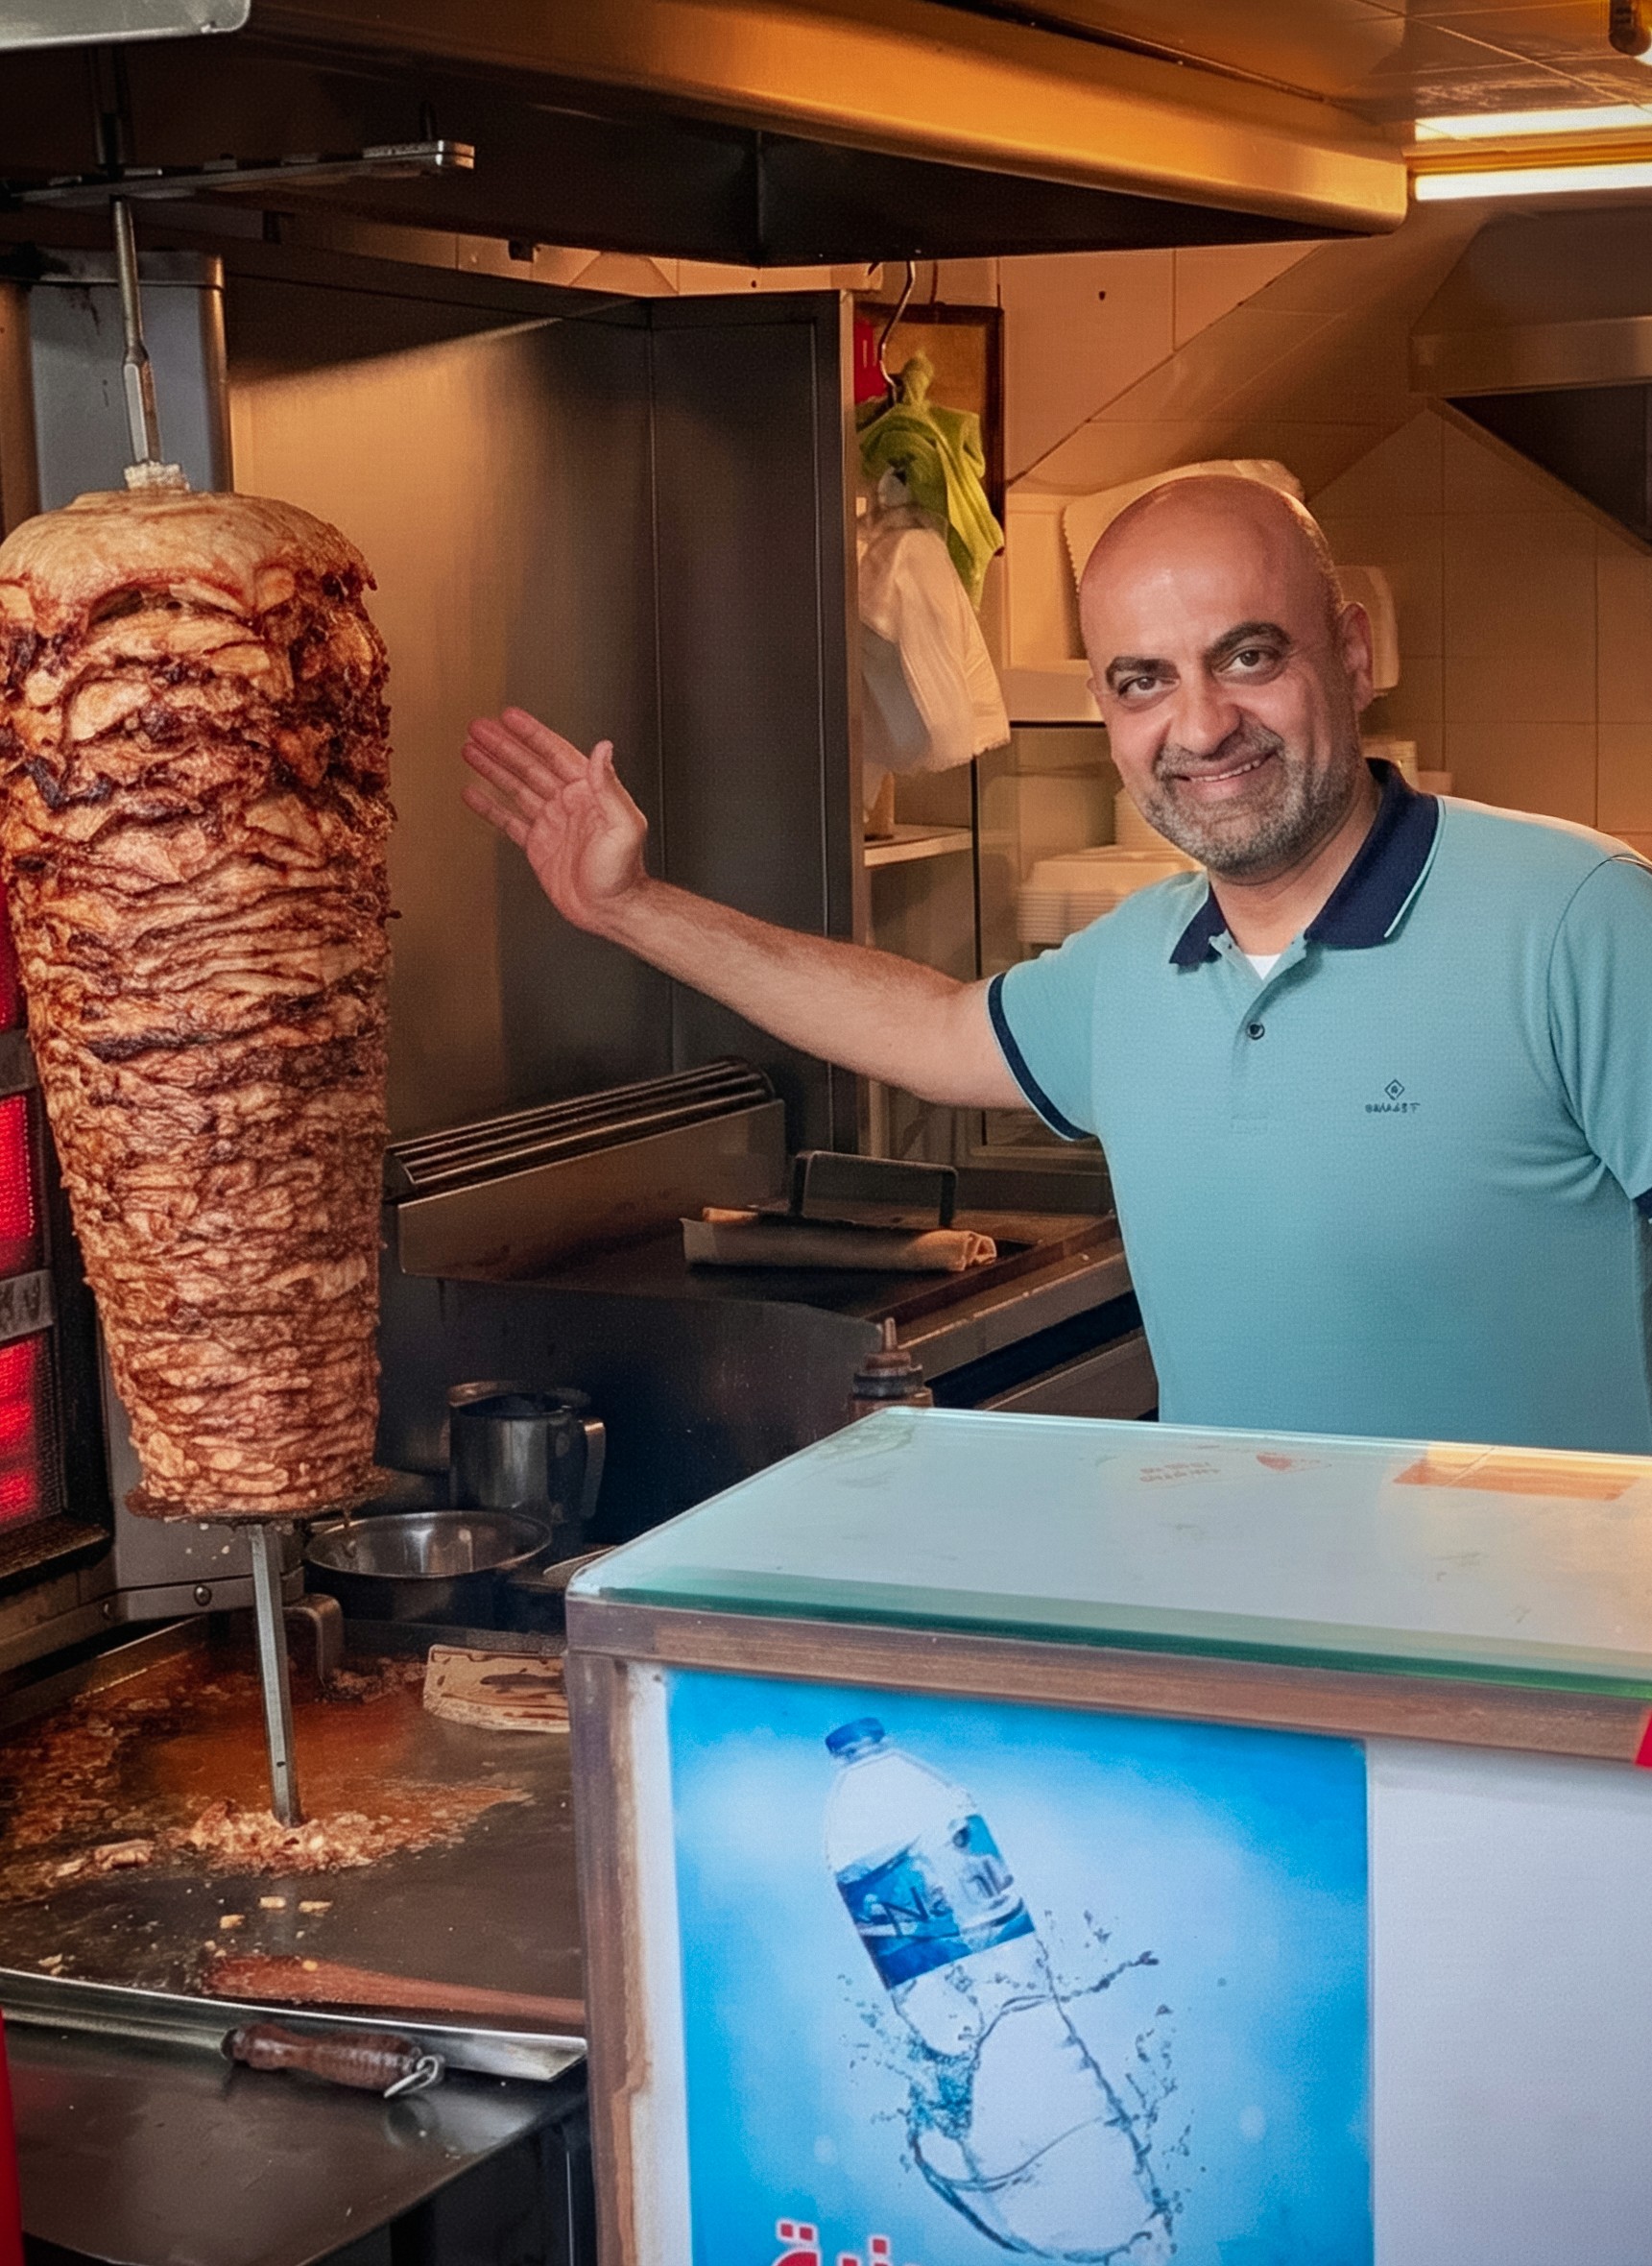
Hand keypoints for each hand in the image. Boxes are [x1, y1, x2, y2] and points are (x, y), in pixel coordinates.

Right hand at [462, 708, 647, 933]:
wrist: (611, 910)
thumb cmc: (624, 873)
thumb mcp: (624, 825)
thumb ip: (610, 786)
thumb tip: (604, 749)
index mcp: (588, 792)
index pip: (555, 753)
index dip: (531, 734)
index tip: (509, 717)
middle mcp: (568, 803)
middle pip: (528, 765)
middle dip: (503, 746)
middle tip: (479, 728)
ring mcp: (551, 823)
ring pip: (515, 788)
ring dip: (493, 768)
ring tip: (470, 750)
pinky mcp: (538, 846)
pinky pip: (508, 821)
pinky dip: (489, 807)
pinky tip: (473, 793)